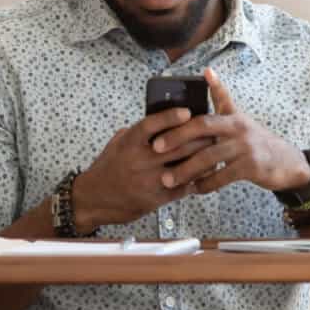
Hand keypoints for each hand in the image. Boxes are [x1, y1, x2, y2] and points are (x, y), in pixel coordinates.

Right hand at [71, 107, 215, 231]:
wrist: (94, 198)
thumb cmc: (110, 166)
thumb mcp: (119, 142)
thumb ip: (140, 131)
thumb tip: (166, 118)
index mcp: (129, 143)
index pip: (151, 125)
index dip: (170, 117)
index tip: (187, 111)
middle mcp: (139, 160)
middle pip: (177, 145)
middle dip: (198, 137)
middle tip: (212, 130)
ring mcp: (149, 180)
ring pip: (184, 166)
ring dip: (202, 157)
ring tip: (214, 149)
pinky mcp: (156, 198)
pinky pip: (183, 187)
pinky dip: (196, 178)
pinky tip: (205, 171)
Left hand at [150, 67, 309, 194]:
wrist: (286, 161)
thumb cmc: (255, 139)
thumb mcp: (239, 117)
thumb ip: (221, 97)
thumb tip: (207, 71)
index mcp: (231, 116)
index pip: (202, 114)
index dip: (181, 120)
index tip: (158, 130)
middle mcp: (238, 128)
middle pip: (202, 130)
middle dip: (176, 139)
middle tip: (156, 149)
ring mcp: (245, 148)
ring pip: (208, 158)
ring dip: (185, 170)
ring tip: (168, 179)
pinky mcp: (251, 167)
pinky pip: (221, 177)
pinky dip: (205, 185)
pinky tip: (193, 189)